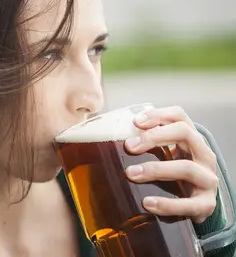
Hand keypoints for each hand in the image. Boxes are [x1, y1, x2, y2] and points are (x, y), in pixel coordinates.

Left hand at [123, 106, 218, 223]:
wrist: (195, 206)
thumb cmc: (175, 176)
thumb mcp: (165, 155)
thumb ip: (148, 144)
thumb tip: (113, 138)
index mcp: (191, 140)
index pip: (179, 116)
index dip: (158, 115)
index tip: (135, 122)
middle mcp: (204, 155)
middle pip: (185, 133)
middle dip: (154, 137)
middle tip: (129, 146)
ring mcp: (208, 179)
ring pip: (187, 168)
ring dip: (156, 169)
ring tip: (131, 174)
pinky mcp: (207, 204)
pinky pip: (189, 204)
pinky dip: (167, 204)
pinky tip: (148, 203)